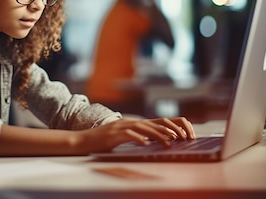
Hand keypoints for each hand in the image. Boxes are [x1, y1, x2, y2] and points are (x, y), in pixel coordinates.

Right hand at [73, 117, 195, 153]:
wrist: (83, 140)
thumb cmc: (102, 141)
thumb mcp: (122, 137)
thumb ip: (136, 136)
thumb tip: (151, 140)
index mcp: (132, 122)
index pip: (156, 122)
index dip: (170, 126)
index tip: (182, 135)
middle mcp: (129, 122)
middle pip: (153, 123)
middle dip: (169, 130)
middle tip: (182, 138)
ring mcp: (120, 127)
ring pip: (143, 128)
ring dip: (157, 135)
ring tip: (169, 142)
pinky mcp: (113, 134)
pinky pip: (128, 135)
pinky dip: (138, 139)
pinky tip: (145, 144)